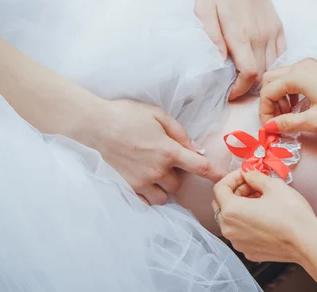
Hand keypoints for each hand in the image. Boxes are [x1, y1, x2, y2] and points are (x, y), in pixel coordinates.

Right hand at [84, 99, 224, 204]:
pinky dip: (149, 195)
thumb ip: (179, 132)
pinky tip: (142, 180)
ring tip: (153, 172)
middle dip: (177, 174)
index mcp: (168, 150)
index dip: (215, 174)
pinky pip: (146, 202)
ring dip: (163, 187)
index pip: (199, 167)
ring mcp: (141, 182)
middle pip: (179, 183)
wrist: (92, 126)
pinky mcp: (127, 189)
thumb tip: (194, 147)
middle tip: (165, 160)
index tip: (224, 178)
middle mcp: (157, 170)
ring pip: (163, 196)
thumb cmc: (125, 115)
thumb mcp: (157, 114)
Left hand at [195, 0, 285, 99]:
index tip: (230, 93)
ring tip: (248, 79)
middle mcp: (260, 36)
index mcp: (240, 34)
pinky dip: (274, 64)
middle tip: (236, 89)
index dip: (241, 89)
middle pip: (262, 74)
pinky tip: (261, 64)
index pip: (249, 73)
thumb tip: (218, 61)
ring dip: (262, 77)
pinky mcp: (278, 27)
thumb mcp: (203, 10)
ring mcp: (272, 32)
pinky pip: (282, 54)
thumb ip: (211, 37)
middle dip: (249, 87)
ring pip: (273, 66)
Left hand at [212, 169, 316, 263]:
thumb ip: (254, 176)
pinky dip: (246, 222)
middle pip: (221, 204)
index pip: (220, 188)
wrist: (308, 243)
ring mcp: (238, 243)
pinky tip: (264, 216)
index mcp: (232, 210)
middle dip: (235, 191)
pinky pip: (240, 233)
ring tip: (261, 201)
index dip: (233, 177)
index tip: (246, 175)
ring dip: (240, 207)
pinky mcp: (249, 252)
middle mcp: (229, 229)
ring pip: (230, 219)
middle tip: (253, 186)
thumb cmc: (292, 215)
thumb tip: (248, 173)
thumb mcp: (274, 186)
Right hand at [259, 58, 316, 133]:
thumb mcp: (315, 120)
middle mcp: (301, 66)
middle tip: (277, 120)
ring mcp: (310, 65)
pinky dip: (290, 90)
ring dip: (279, 96)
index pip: (267, 92)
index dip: (264, 112)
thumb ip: (288, 123)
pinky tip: (299, 105)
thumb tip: (270, 127)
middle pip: (270, 80)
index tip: (270, 127)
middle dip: (269, 101)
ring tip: (289, 114)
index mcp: (296, 76)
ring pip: (281, 77)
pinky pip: (294, 76)